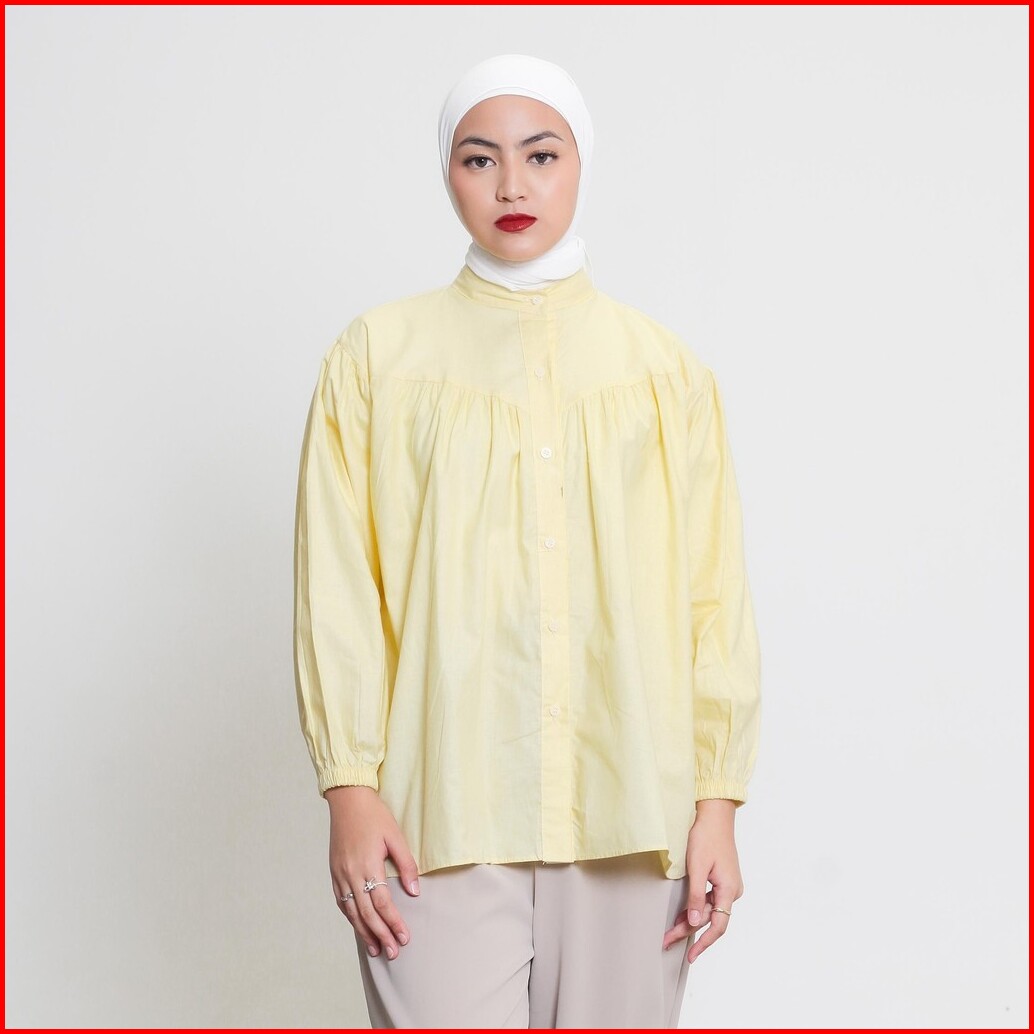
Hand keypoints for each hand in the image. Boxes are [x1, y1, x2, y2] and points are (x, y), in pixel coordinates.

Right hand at [326, 785, 421, 960]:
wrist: (347, 799)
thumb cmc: (374, 815)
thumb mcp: (395, 835)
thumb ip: (406, 864)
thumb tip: (414, 891)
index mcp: (368, 865)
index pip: (383, 903)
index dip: (394, 923)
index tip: (405, 937)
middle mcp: (350, 874)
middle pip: (366, 913)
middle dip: (381, 935)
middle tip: (394, 952)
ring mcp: (339, 874)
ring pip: (352, 912)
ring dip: (364, 932)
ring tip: (376, 949)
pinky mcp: (334, 872)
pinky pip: (341, 902)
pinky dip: (351, 917)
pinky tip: (359, 926)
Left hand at [662, 799, 743, 962]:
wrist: (715, 815)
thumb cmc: (706, 836)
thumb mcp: (697, 867)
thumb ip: (696, 896)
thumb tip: (695, 922)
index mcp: (730, 889)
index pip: (718, 926)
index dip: (704, 943)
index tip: (691, 956)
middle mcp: (732, 890)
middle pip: (711, 919)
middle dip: (689, 931)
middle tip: (668, 941)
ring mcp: (728, 885)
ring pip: (709, 910)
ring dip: (691, 920)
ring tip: (671, 931)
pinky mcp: (722, 879)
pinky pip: (709, 900)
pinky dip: (695, 907)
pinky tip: (683, 913)